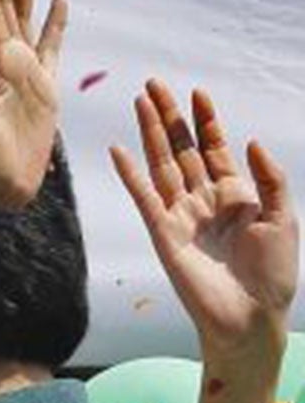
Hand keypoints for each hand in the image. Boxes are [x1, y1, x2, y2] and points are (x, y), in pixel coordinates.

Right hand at [110, 80, 295, 373]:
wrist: (249, 316)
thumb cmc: (273, 273)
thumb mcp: (283, 218)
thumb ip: (269, 179)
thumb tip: (250, 142)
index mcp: (236, 195)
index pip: (215, 149)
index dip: (207, 120)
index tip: (198, 92)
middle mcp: (204, 200)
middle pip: (182, 149)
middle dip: (170, 117)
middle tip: (154, 85)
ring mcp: (181, 215)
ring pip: (163, 164)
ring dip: (151, 134)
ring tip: (139, 102)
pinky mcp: (163, 232)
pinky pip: (144, 196)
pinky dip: (131, 174)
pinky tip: (119, 150)